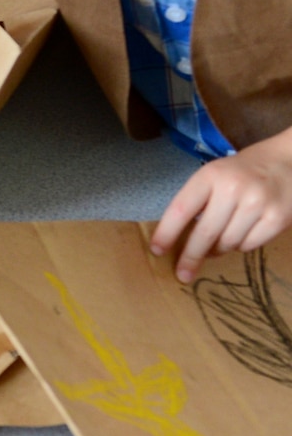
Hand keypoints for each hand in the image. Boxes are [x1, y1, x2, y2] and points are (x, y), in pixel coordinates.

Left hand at [149, 129, 291, 282]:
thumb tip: (178, 239)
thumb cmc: (244, 171)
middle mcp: (233, 188)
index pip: (181, 209)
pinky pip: (249, 245)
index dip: (166, 233)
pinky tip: (243, 233)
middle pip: (204, 233)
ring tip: (220, 241)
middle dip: (190, 257)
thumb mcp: (215, 175)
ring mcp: (257, 203)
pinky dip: (242, 245)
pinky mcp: (278, 218)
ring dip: (219, 249)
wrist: (290, 161)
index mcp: (210, 175)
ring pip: (227, 243)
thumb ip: (198, 200)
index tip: (157, 251)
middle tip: (182, 274)